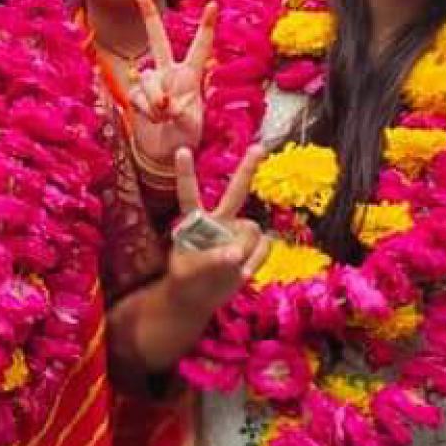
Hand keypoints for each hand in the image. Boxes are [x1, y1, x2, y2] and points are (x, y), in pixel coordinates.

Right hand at [128, 0, 214, 167]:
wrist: (165, 154)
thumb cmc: (186, 138)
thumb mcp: (193, 126)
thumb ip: (181, 112)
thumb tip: (165, 103)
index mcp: (191, 77)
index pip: (200, 47)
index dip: (206, 26)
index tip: (213, 4)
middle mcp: (170, 74)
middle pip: (158, 41)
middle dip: (149, 18)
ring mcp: (153, 84)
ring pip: (148, 77)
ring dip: (155, 99)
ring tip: (164, 116)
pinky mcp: (137, 96)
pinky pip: (137, 95)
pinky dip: (146, 110)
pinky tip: (154, 119)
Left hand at [162, 146, 269, 317]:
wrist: (199, 298)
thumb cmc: (185, 280)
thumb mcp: (188, 271)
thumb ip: (209, 260)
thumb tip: (235, 254)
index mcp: (194, 221)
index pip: (189, 193)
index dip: (186, 173)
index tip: (181, 150)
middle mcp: (219, 221)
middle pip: (236, 191)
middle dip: (248, 169)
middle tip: (259, 147)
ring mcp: (237, 232)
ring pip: (252, 231)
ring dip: (245, 251)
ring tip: (229, 269)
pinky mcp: (253, 246)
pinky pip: (264, 246)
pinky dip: (256, 261)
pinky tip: (242, 273)